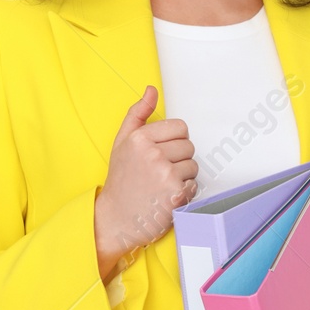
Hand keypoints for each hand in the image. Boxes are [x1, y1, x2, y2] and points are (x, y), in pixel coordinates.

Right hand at [93, 85, 197, 278]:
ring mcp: (165, 175)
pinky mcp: (176, 195)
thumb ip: (137, 114)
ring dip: (182, 177)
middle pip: (189, 146)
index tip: (160, 153)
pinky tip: (166, 197)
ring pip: (193, 166)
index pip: (180, 127)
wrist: (115, 219)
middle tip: (158, 172)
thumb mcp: (122, 142)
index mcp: (140, 138)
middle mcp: (152, 154)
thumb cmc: (120, 180)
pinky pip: (194, 185)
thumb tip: (152, 90)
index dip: (173, 141)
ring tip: (161, 185)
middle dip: (178, 159)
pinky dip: (184, 193)